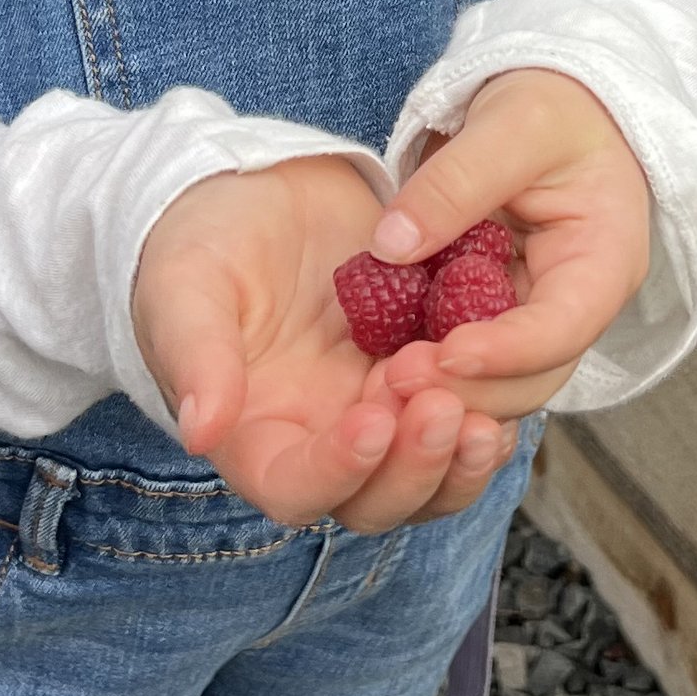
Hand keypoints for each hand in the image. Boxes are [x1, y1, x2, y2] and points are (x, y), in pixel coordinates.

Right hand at [132, 154, 510, 532]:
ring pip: (431, 481)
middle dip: (416, 469)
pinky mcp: (423, 379)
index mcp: (257, 439)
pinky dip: (490, 417)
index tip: (372, 420)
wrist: (262, 191)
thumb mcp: (186, 287)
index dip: (337, 471)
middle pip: (376, 504)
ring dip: (461, 463)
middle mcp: (323, 445)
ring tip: (488, 418)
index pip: (297, 489)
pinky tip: (509, 386)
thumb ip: (195, 357)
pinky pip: (465, 424)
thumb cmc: (205, 244)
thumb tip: (202, 431)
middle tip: (445, 410)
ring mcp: (378, 415)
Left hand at [370, 71, 652, 418]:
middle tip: (395, 382)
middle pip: (533, 374)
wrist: (555, 105)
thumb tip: (390, 245)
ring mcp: (535, 314)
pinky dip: (429, 368)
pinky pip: (466, 353)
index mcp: (605, 261)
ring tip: (382, 384)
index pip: (563, 327)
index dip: (508, 351)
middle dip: (468, 388)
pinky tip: (382, 372)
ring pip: (499, 379)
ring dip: (445, 390)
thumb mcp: (513, 125)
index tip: (445, 354)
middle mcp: (576, 303)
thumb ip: (456, 182)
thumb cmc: (553, 106)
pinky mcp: (494, 312)